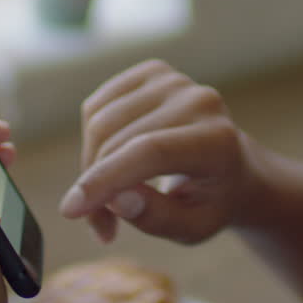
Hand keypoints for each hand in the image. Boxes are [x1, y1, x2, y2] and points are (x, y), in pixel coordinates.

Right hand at [60, 59, 259, 244]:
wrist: (232, 167)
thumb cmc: (210, 203)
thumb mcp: (192, 229)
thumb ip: (157, 218)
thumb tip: (117, 199)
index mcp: (218, 141)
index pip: (150, 152)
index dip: (105, 180)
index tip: (70, 210)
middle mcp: (199, 101)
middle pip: (117, 139)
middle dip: (95, 186)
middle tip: (101, 225)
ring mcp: (174, 81)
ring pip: (99, 122)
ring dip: (91, 167)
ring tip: (110, 200)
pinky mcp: (151, 73)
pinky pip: (96, 107)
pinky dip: (92, 141)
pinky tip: (113, 163)